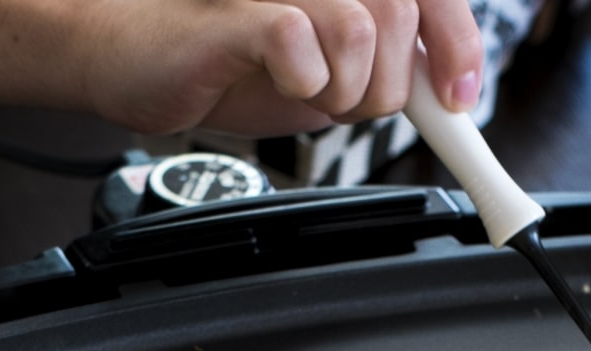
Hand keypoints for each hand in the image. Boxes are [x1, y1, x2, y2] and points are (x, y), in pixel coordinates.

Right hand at [81, 0, 487, 134]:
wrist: (131, 60)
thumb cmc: (222, 64)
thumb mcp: (323, 77)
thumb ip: (383, 72)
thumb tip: (447, 92)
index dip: (457, 44)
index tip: (460, 99)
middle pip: (403, 18)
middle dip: (384, 87)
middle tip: (337, 101)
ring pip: (363, 31)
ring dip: (344, 90)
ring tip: (300, 92)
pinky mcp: (238, 9)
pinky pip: (305, 42)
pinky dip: (304, 82)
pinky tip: (277, 81)